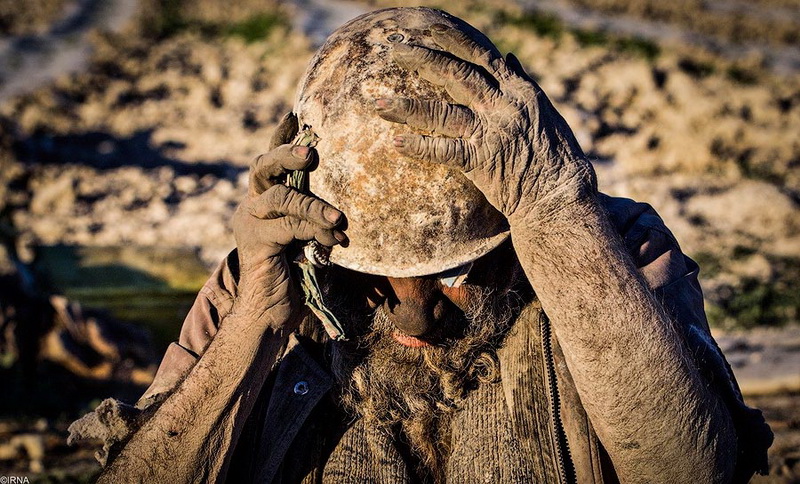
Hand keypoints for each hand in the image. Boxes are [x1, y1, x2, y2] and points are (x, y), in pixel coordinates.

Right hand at [232, 113, 346, 328]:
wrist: (270, 313)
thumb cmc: (295, 275)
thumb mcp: (309, 238)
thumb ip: (316, 217)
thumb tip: (346, 205)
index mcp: (263, 201)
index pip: (269, 161)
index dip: (281, 138)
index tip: (296, 115)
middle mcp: (251, 206)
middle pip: (262, 167)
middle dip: (287, 153)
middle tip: (311, 152)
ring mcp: (249, 223)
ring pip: (281, 197)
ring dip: (314, 206)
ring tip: (337, 220)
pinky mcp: (255, 242)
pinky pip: (289, 226)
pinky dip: (315, 232)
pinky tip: (332, 244)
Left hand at [375, 24, 595, 222]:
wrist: (560, 195)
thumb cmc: (555, 156)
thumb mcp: (543, 111)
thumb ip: (521, 83)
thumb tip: (508, 58)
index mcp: (518, 90)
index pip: (480, 55)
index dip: (452, 39)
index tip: (430, 27)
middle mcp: (503, 105)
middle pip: (455, 73)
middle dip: (421, 59)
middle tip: (394, 51)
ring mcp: (491, 132)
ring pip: (440, 111)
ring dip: (406, 106)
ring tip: (378, 104)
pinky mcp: (481, 161)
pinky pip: (443, 151)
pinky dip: (418, 146)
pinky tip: (395, 143)